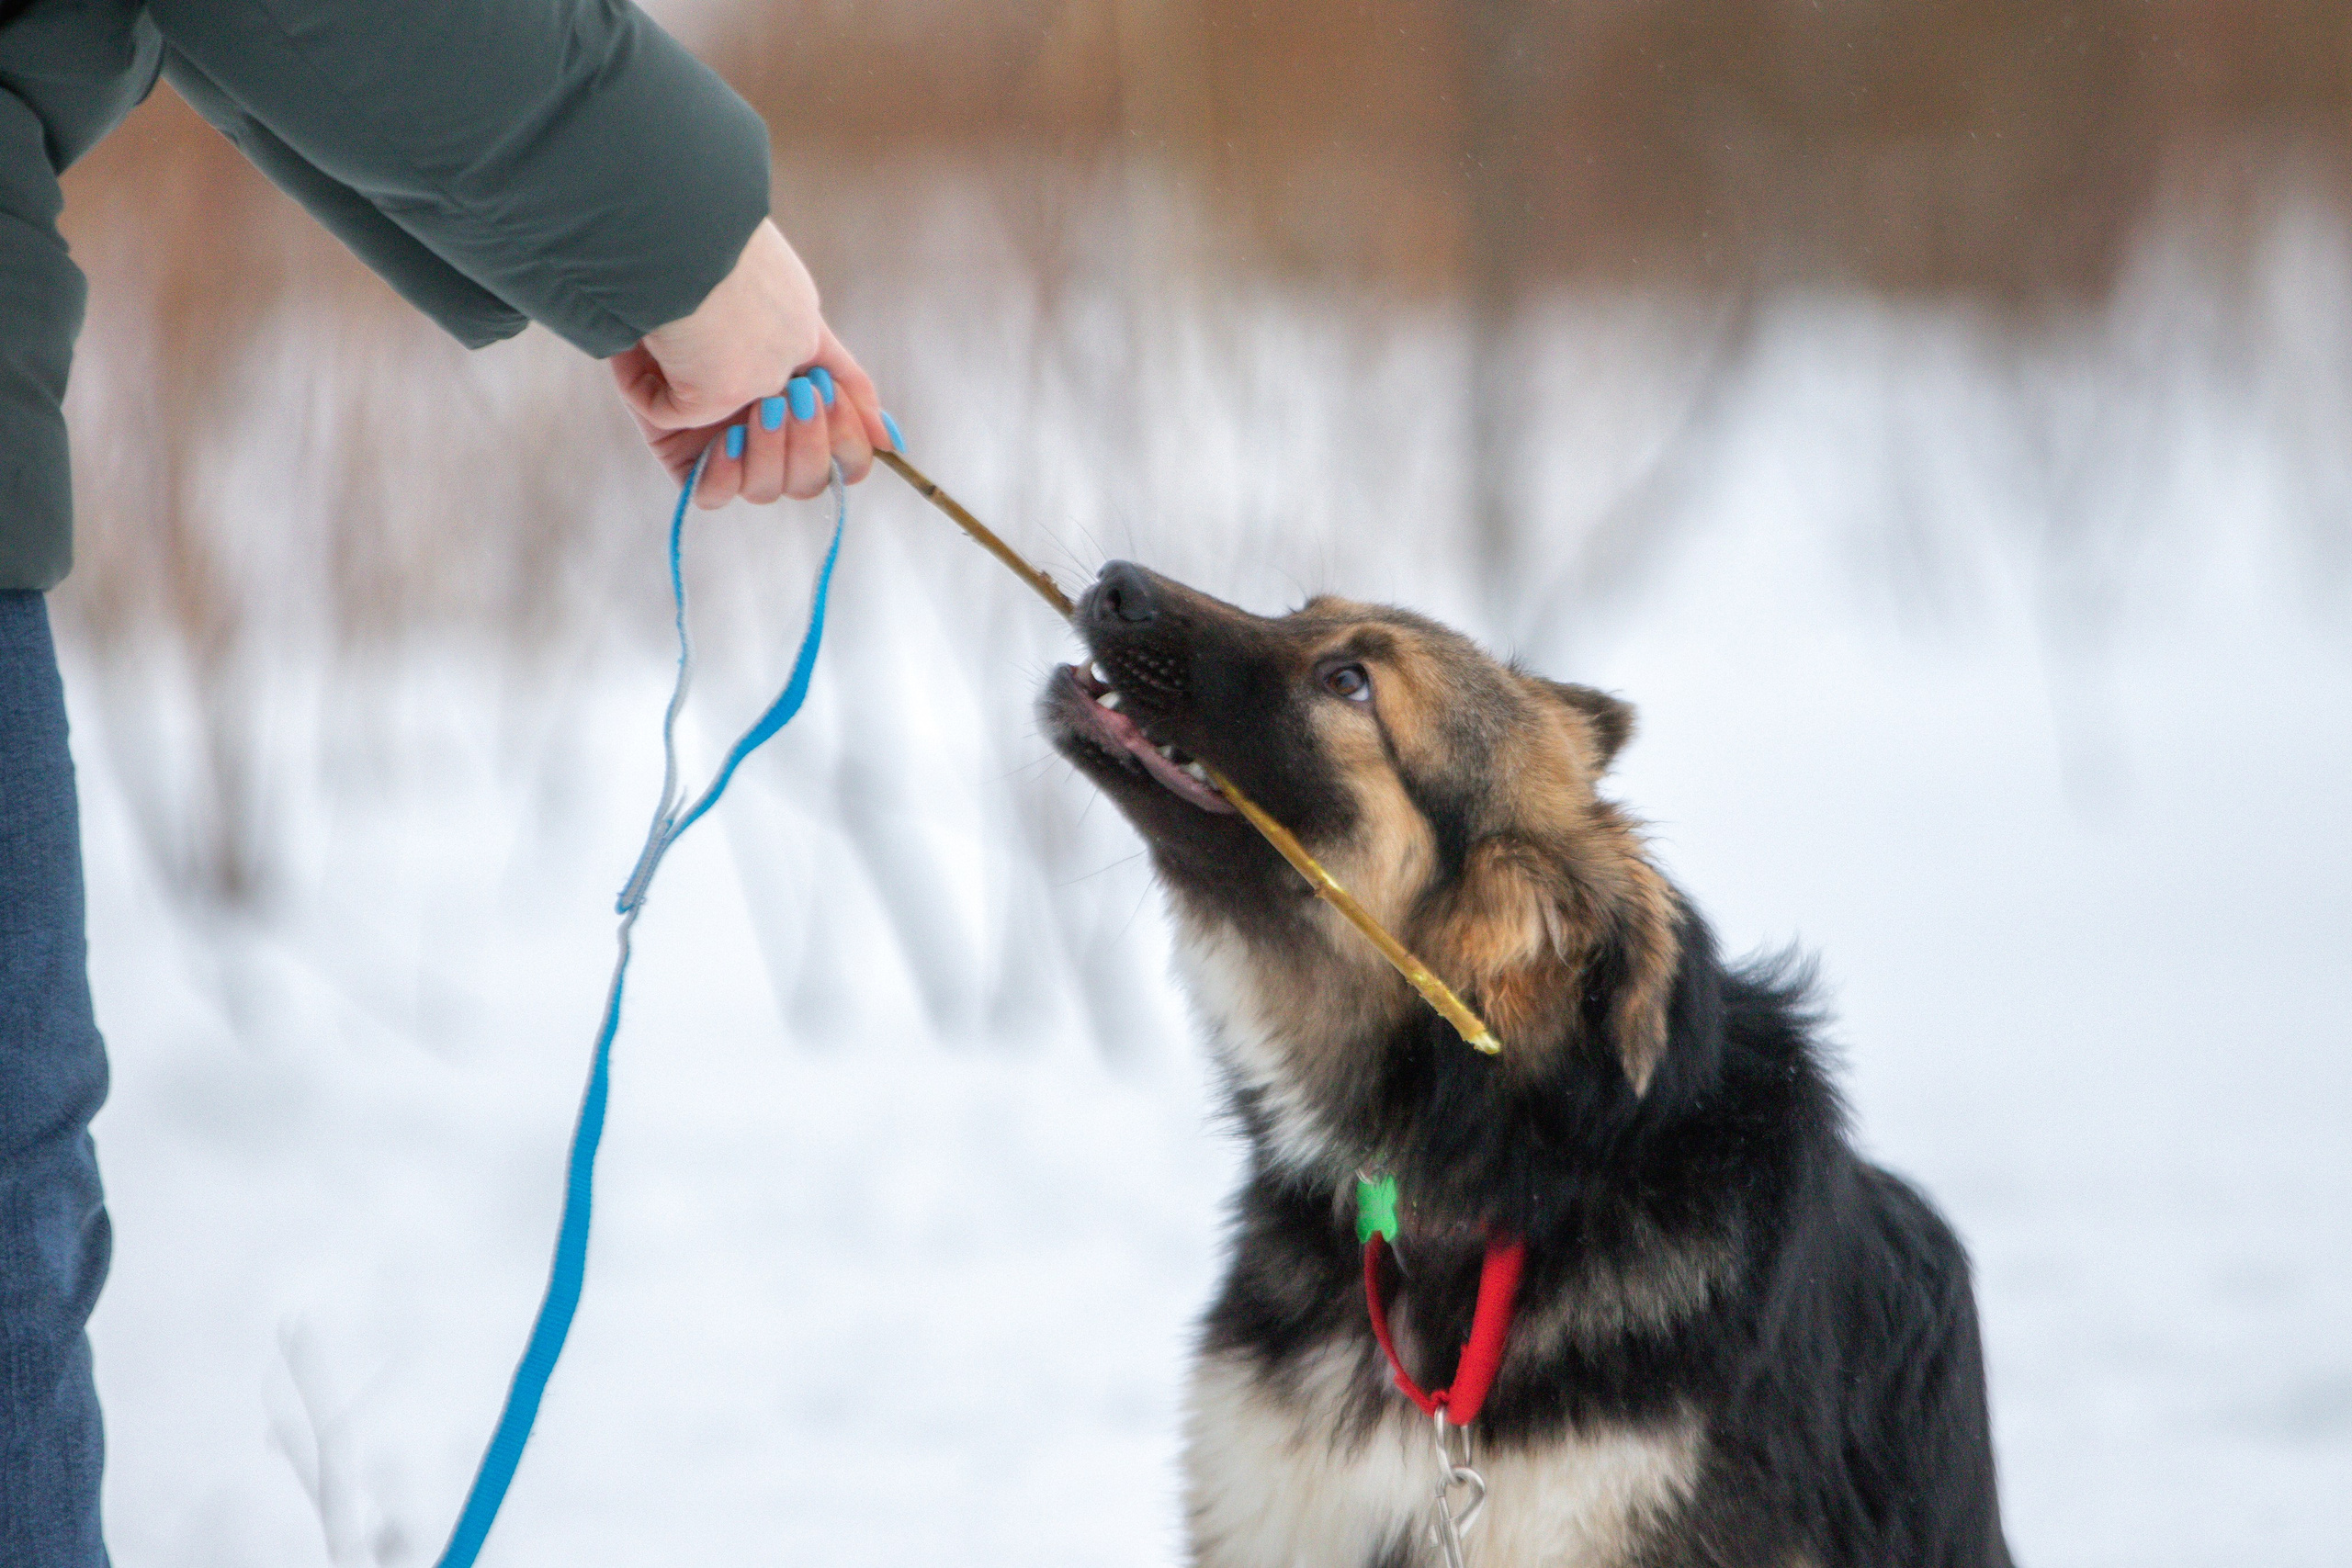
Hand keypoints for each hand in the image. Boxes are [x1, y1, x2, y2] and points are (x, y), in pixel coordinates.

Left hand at [609, 218, 892, 507]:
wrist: (680, 273)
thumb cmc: (740, 292)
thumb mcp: (809, 338)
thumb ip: (853, 389)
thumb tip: (891, 444)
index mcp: (798, 413)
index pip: (837, 462)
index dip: (843, 444)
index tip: (828, 399)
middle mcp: (764, 435)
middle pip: (804, 482)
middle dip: (806, 444)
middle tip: (793, 396)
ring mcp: (722, 447)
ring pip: (763, 490)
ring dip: (770, 452)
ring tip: (761, 405)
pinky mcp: (679, 455)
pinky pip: (709, 495)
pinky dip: (725, 474)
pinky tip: (727, 439)